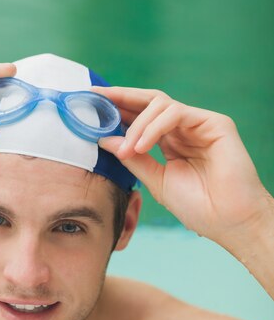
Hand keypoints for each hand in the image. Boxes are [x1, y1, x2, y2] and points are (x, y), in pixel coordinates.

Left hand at [93, 86, 272, 249]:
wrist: (228, 222)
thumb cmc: (198, 206)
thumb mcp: (156, 181)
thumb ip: (132, 159)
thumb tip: (104, 140)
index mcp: (170, 141)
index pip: (141, 115)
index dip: (117, 108)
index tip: (91, 103)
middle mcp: (183, 128)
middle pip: (149, 101)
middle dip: (121, 97)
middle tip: (96, 98)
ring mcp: (199, 124)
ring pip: (160, 104)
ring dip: (137, 124)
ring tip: (128, 147)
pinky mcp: (215, 123)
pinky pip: (176, 113)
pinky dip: (154, 126)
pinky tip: (142, 145)